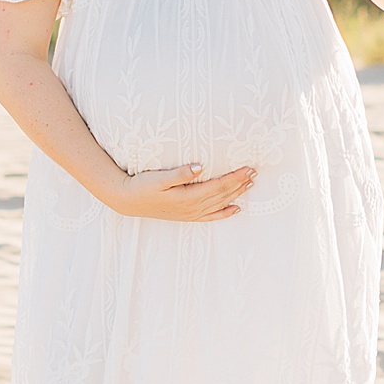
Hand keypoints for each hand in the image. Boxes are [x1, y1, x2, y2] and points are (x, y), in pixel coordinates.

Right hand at [110, 161, 255, 222]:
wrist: (128, 201)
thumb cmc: (142, 186)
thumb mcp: (159, 177)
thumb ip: (180, 173)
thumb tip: (200, 166)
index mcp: (189, 196)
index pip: (219, 185)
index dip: (235, 177)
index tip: (248, 168)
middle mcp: (193, 207)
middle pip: (223, 195)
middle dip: (240, 183)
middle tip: (255, 172)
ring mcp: (191, 214)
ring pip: (220, 204)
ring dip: (236, 194)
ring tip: (250, 184)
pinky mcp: (187, 216)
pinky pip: (211, 217)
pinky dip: (225, 213)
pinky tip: (236, 209)